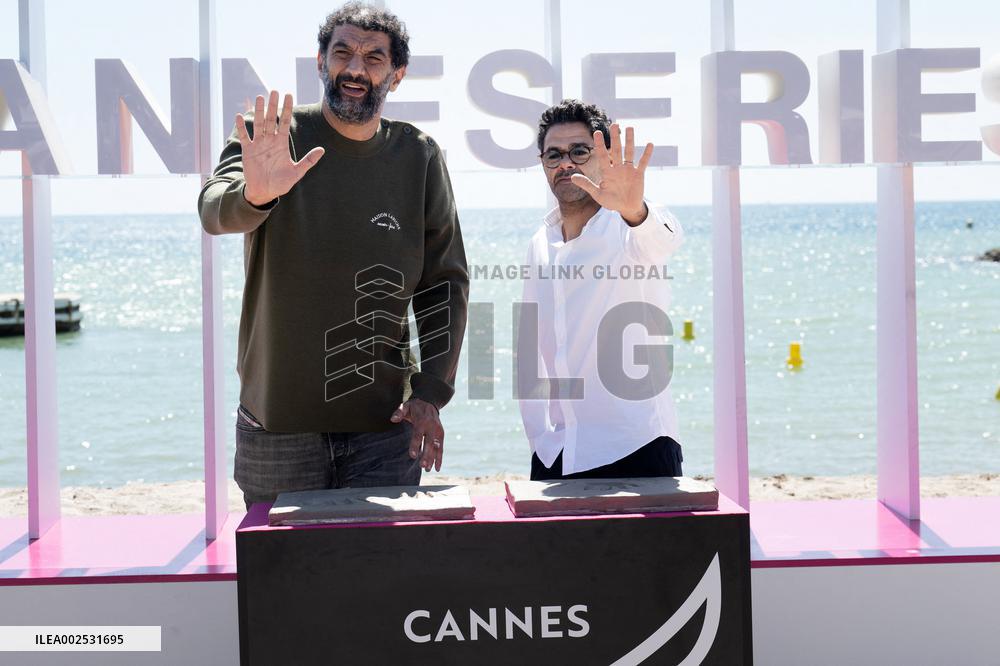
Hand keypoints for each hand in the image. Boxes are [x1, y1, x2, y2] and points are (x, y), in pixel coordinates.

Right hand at [235, 91, 324, 206]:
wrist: (265, 192)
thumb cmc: (281, 183)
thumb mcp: (297, 172)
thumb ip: (308, 161)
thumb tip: (322, 150)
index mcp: (282, 144)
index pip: (285, 122)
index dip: (287, 109)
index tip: (289, 95)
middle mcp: (270, 141)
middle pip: (271, 119)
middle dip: (273, 105)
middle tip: (274, 91)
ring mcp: (258, 144)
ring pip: (258, 124)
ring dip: (258, 111)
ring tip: (259, 97)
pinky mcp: (248, 151)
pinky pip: (244, 136)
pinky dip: (241, 127)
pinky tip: (239, 116)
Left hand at [390, 399, 443, 471]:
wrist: (429, 402)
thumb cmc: (414, 407)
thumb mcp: (406, 406)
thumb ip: (399, 412)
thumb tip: (393, 419)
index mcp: (422, 421)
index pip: (419, 434)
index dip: (416, 445)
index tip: (413, 455)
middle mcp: (432, 427)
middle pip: (430, 443)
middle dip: (427, 455)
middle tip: (422, 466)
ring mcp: (438, 432)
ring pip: (436, 447)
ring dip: (433, 459)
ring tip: (427, 469)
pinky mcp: (441, 435)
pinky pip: (441, 448)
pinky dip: (440, 458)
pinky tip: (437, 468)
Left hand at [570, 124, 652, 223]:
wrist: (626, 208)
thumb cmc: (611, 201)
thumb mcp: (598, 194)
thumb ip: (587, 185)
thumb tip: (572, 177)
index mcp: (607, 172)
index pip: (602, 156)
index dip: (600, 145)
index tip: (597, 133)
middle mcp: (618, 168)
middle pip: (616, 150)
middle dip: (615, 138)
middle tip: (614, 124)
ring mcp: (628, 170)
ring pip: (629, 152)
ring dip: (630, 141)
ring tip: (629, 128)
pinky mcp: (638, 175)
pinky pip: (643, 163)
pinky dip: (647, 154)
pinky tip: (650, 144)